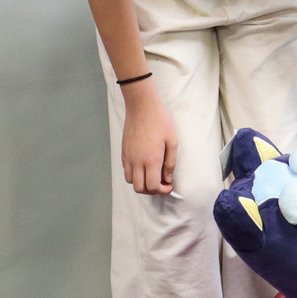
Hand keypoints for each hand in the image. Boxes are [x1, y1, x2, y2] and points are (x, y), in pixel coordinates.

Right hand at [119, 80, 178, 194]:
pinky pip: (126, 171)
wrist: (142, 107)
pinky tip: (143, 166)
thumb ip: (171, 162)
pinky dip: (134, 175)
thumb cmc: (160, 121)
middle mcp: (137, 161)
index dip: (162, 190)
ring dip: (141, 183)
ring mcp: (128, 157)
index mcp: (151, 159)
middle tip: (160, 184)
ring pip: (130, 181)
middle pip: (140, 188)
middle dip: (151, 191)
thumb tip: (168, 179)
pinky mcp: (123, 152)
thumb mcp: (172, 141)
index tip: (168, 185)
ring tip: (151, 176)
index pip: (152, 186)